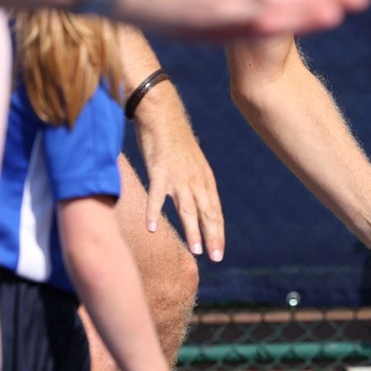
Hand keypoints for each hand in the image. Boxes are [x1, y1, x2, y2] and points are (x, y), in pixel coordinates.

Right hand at [133, 91, 224, 260]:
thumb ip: (193, 183)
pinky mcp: (159, 169)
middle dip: (213, 237)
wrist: (162, 112)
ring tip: (195, 250)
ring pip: (187, 208)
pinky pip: (156, 194)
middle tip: (216, 258)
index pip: (215, 211)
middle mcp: (195, 179)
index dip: (218, 232)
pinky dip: (154, 210)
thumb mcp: (191, 163)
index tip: (219, 251)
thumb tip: (194, 201)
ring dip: (192, 230)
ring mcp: (178, 176)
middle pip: (207, 213)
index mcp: (204, 179)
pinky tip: (152, 226)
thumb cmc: (174, 139)